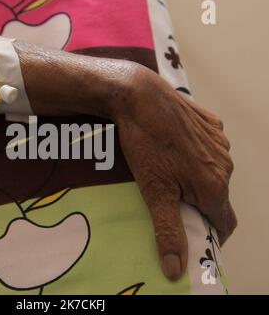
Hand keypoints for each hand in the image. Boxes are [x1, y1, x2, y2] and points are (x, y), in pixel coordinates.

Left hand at [111, 63, 236, 280]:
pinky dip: (196, 156)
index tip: (196, 236)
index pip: (226, 224)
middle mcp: (225, 164)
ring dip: (197, 180)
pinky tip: (173, 149)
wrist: (140, 97)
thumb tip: (175, 269)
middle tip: (171, 202)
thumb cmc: (145, 145)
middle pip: (217, 198)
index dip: (213, 235)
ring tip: (168, 174)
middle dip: (198, 206)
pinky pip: (209, 149)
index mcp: (214, 185)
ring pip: (214, 173)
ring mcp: (220, 142)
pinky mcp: (212, 124)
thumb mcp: (154, 192)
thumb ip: (168, 231)